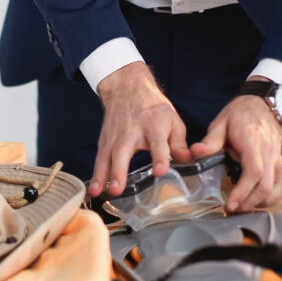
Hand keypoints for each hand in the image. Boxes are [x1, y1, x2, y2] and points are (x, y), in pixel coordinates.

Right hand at [88, 62, 191, 197]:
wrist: (127, 88)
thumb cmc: (153, 108)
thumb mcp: (173, 120)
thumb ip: (179, 143)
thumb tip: (188, 161)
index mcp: (154, 125)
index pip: (158, 143)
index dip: (159, 157)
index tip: (160, 170)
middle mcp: (132, 131)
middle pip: (123, 151)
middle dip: (119, 170)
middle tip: (118, 188)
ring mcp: (115, 136)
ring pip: (106, 156)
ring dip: (102, 176)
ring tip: (99, 192)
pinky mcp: (105, 141)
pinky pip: (99, 159)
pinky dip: (96, 174)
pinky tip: (93, 189)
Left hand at [189, 82, 281, 212]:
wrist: (264, 104)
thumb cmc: (242, 114)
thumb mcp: (221, 123)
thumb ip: (210, 141)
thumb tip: (195, 152)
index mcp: (252, 143)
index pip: (253, 172)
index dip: (243, 191)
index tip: (230, 203)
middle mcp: (269, 153)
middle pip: (267, 185)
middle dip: (250, 203)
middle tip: (231, 209)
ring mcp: (278, 158)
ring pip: (280, 187)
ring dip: (263, 202)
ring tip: (244, 206)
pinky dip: (275, 196)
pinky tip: (260, 199)